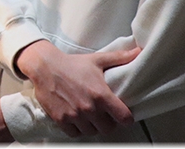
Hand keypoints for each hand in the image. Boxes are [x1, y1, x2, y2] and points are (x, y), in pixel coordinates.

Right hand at [15, 40, 138, 136]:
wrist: (45, 66)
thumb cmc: (72, 64)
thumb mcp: (97, 60)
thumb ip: (119, 58)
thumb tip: (139, 51)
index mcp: (101, 95)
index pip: (124, 118)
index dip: (126, 118)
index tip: (123, 115)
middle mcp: (89, 108)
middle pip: (108, 129)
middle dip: (108, 123)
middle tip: (103, 115)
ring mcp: (75, 115)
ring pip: (91, 132)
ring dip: (92, 126)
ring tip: (90, 117)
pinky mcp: (61, 119)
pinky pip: (75, 134)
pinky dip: (77, 129)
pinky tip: (77, 119)